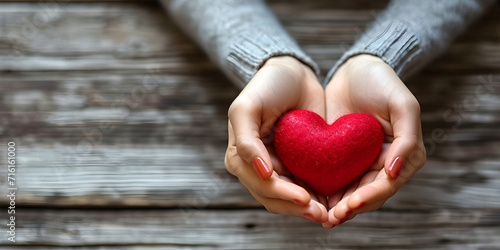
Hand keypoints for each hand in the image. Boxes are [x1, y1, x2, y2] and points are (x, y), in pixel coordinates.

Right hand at [225, 56, 327, 222]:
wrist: (292, 72)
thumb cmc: (266, 86)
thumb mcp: (246, 108)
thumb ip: (246, 142)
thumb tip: (261, 172)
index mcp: (239, 157)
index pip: (260, 184)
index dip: (282, 195)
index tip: (305, 198)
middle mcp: (256, 167)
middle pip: (273, 198)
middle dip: (296, 208)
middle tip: (321, 214)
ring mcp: (276, 168)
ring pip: (288, 200)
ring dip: (306, 209)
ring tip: (328, 213)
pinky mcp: (296, 165)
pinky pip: (304, 187)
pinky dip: (315, 197)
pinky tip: (331, 201)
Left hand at [322, 55, 425, 227]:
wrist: (355, 68)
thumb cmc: (383, 82)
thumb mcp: (403, 105)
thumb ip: (406, 139)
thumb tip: (394, 172)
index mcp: (404, 156)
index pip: (386, 185)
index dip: (368, 198)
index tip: (350, 205)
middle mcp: (383, 164)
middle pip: (367, 195)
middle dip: (350, 208)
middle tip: (330, 217)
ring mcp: (361, 162)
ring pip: (349, 192)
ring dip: (336, 206)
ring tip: (320, 215)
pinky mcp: (340, 157)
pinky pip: (334, 179)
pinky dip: (324, 191)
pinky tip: (309, 197)